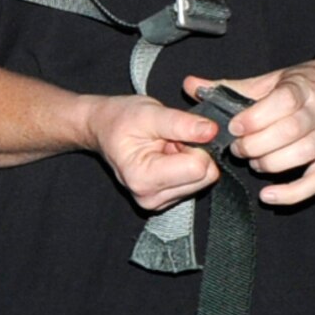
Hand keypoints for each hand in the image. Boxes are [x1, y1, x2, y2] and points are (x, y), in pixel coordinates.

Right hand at [82, 94, 221, 211]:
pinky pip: (195, 184)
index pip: (198, 168)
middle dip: (192, 152)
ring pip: (202, 181)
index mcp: (143, 178)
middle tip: (169, 140)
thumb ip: (181, 123)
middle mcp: (150, 197)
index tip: (174, 134)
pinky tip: (166, 156)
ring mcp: (158, 202)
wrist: (102, 128)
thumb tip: (212, 131)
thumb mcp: (149, 112)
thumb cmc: (120, 119)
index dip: (193, 144)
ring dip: (189, 159)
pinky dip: (185, 167)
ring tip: (165, 146)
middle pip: (204, 177)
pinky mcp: (165, 201)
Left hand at [182, 60, 314, 206]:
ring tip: (253, 162)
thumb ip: (231, 86)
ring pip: (303, 156)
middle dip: (257, 144)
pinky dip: (294, 193)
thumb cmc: (307, 83)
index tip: (235, 127)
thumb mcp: (272, 78)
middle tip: (237, 148)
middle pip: (290, 132)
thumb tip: (190, 85)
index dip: (256, 117)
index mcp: (302, 89)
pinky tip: (268, 196)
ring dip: (272, 164)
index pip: (283, 102)